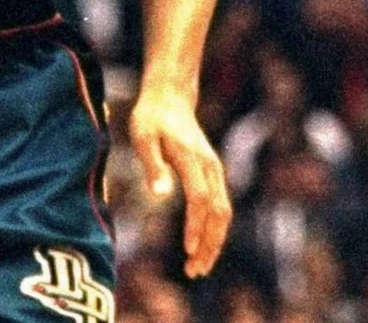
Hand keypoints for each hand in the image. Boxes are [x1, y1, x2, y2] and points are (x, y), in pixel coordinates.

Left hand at [128, 87, 231, 278]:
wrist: (170, 96)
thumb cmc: (151, 117)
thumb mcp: (142, 135)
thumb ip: (152, 165)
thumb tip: (161, 196)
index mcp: (192, 158)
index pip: (200, 199)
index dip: (196, 226)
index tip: (188, 250)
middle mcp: (209, 166)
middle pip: (219, 212)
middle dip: (210, 245)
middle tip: (194, 271)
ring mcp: (214, 169)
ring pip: (224, 212)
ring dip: (215, 242)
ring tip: (199, 266)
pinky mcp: (213, 172)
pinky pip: (221, 206)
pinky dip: (216, 229)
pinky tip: (203, 245)